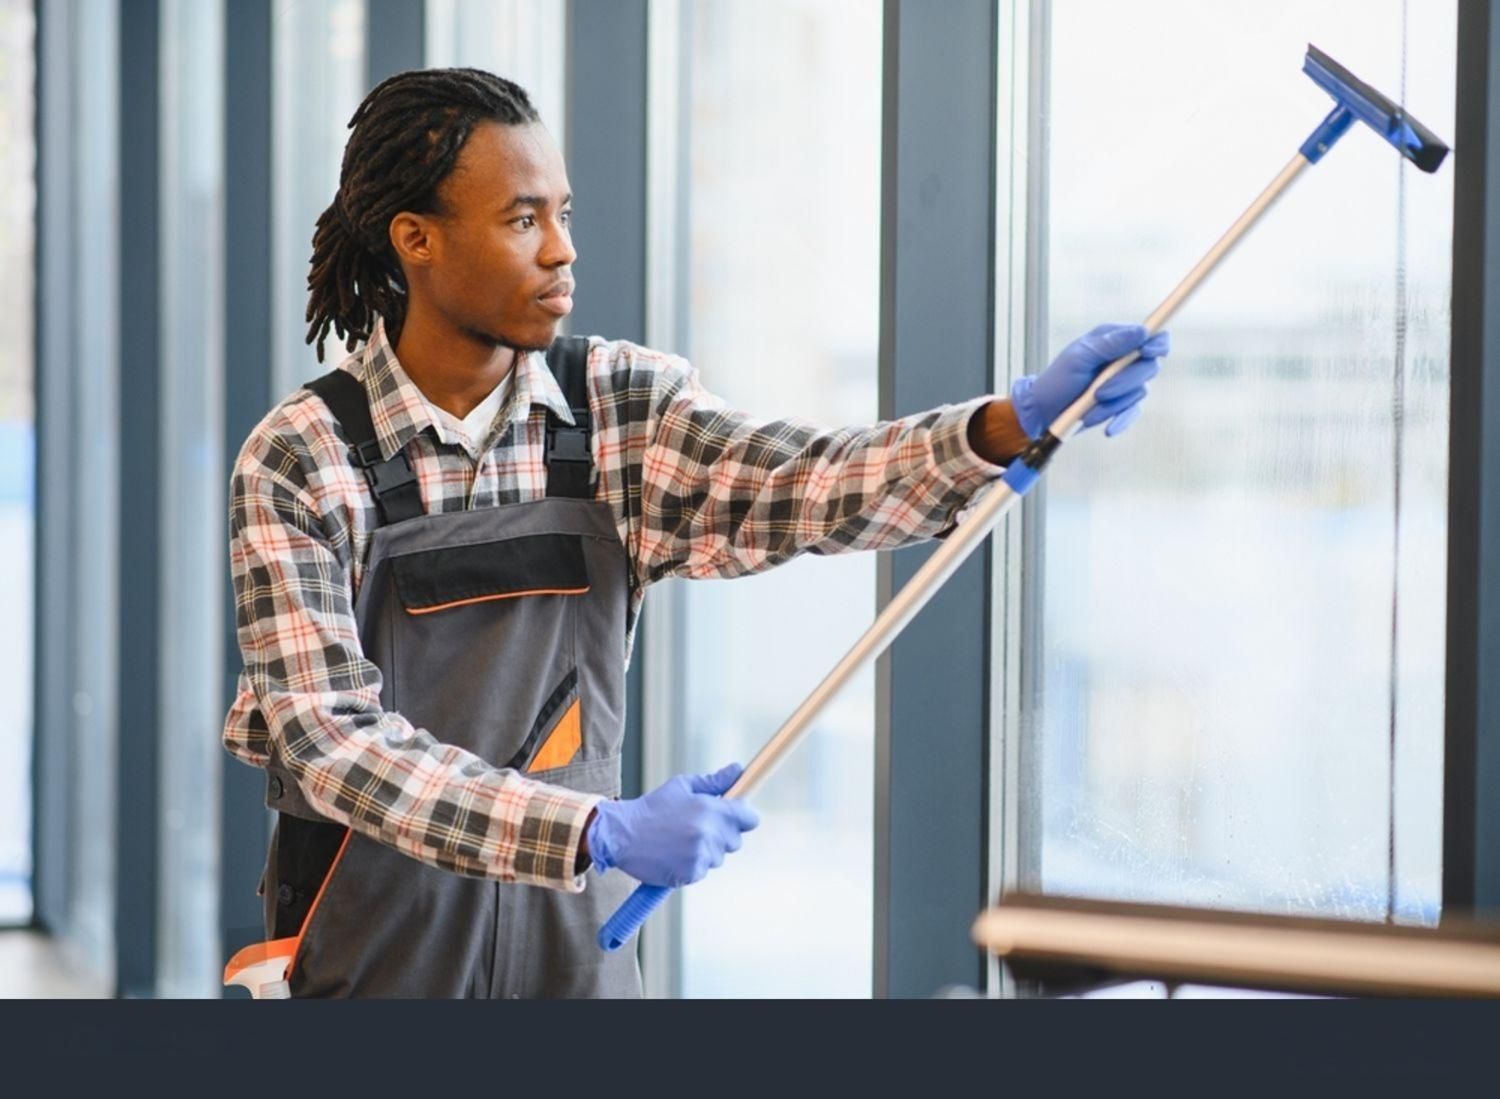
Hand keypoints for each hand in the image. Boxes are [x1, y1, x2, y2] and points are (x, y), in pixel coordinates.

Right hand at [584, 762, 759, 887]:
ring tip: (681, 839)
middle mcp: (708, 833)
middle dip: (722, 834)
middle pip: (736, 840)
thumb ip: (714, 781)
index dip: (744, 817)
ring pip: (719, 857)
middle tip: (697, 826)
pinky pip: (703, 870)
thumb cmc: (652, 808)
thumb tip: (739, 770)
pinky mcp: (690, 873)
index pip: (750, 819)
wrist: (622, 834)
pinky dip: (692, 865)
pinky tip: (675, 854)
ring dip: (706, 850)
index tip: (736, 816)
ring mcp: (700, 855)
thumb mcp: (682, 786)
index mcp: (710, 809)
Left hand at [1009, 324, 1169, 439]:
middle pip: (1149, 367)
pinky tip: (1108, 429)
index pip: (1151, 337)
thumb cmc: (1057, 380)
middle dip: (1125, 382)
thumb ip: (1111, 344)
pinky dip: (1120, 420)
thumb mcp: (1079, 358)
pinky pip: (1132, 413)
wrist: (1044, 412)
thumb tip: (1142, 331)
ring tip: (1088, 409)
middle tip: (1099, 392)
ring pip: (1139, 392)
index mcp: (1114, 341)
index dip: (1156, 344)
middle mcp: (1123, 360)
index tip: (1147, 353)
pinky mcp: (1121, 404)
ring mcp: (1123, 383)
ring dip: (1114, 404)